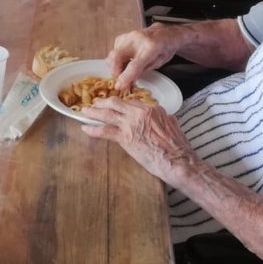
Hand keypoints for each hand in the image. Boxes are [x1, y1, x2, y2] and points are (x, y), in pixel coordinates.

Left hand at [81, 99, 198, 185]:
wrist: (178, 161)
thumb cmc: (178, 148)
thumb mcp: (173, 125)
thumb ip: (165, 119)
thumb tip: (165, 118)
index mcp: (152, 108)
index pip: (131, 102)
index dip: (120, 104)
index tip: (114, 105)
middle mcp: (139, 112)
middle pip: (116, 103)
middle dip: (103, 103)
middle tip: (95, 104)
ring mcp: (131, 123)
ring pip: (107, 114)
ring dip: (94, 112)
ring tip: (85, 112)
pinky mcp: (125, 137)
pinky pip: (104, 131)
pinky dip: (93, 129)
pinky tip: (85, 129)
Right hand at [106, 24, 180, 89]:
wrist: (164, 33)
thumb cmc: (164, 48)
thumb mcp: (160, 63)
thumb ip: (143, 70)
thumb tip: (129, 80)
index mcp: (151, 47)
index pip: (134, 65)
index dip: (125, 77)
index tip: (119, 86)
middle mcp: (137, 39)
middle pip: (117, 57)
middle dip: (115, 71)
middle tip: (120, 80)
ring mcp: (128, 36)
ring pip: (112, 54)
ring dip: (115, 66)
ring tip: (124, 71)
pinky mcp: (122, 37)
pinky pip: (114, 51)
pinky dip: (116, 60)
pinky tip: (125, 62)